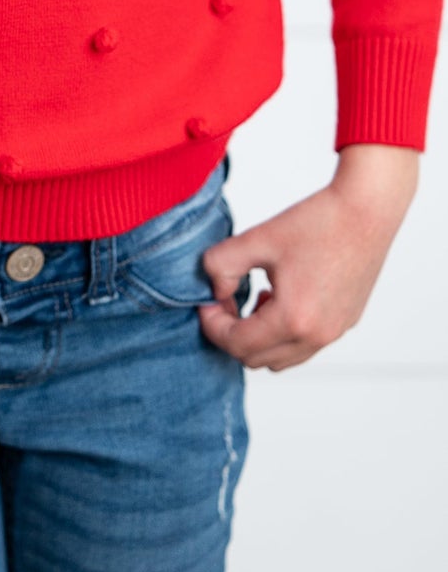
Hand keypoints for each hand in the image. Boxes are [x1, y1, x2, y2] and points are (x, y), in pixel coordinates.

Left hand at [199, 144, 418, 370]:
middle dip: (231, 333)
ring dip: (258, 337)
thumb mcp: (257, 238)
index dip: (212, 325)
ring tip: (255, 299)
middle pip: (256, 359)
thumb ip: (221, 266)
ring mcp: (334, 333)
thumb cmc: (317, 222)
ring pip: (281, 359)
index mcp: (293, 319)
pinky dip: (282, 333)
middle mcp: (317, 336)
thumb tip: (215, 291)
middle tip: (225, 301)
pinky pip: (304, 346)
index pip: (237, 344)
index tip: (206, 302)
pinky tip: (279, 297)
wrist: (365, 211)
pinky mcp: (345, 324)